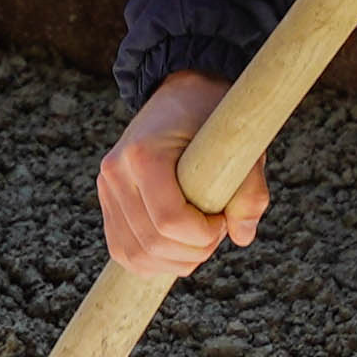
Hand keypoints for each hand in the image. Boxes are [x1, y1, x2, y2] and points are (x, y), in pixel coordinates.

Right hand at [97, 71, 268, 276]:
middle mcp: (115, 172)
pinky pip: (125, 251)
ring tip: (200, 237)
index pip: (170, 221)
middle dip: (195, 251)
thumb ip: (249, 192)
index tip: (225, 218)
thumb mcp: (242, 145)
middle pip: (153, 244)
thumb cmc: (214, 117)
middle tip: (218, 228)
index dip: (205, 234)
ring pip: (136, 256)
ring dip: (176, 261)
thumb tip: (242, 236)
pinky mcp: (109, 203)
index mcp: (142, 154)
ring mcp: (106, 189)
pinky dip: (155, 261)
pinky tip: (180, 247)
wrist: (183, 95)